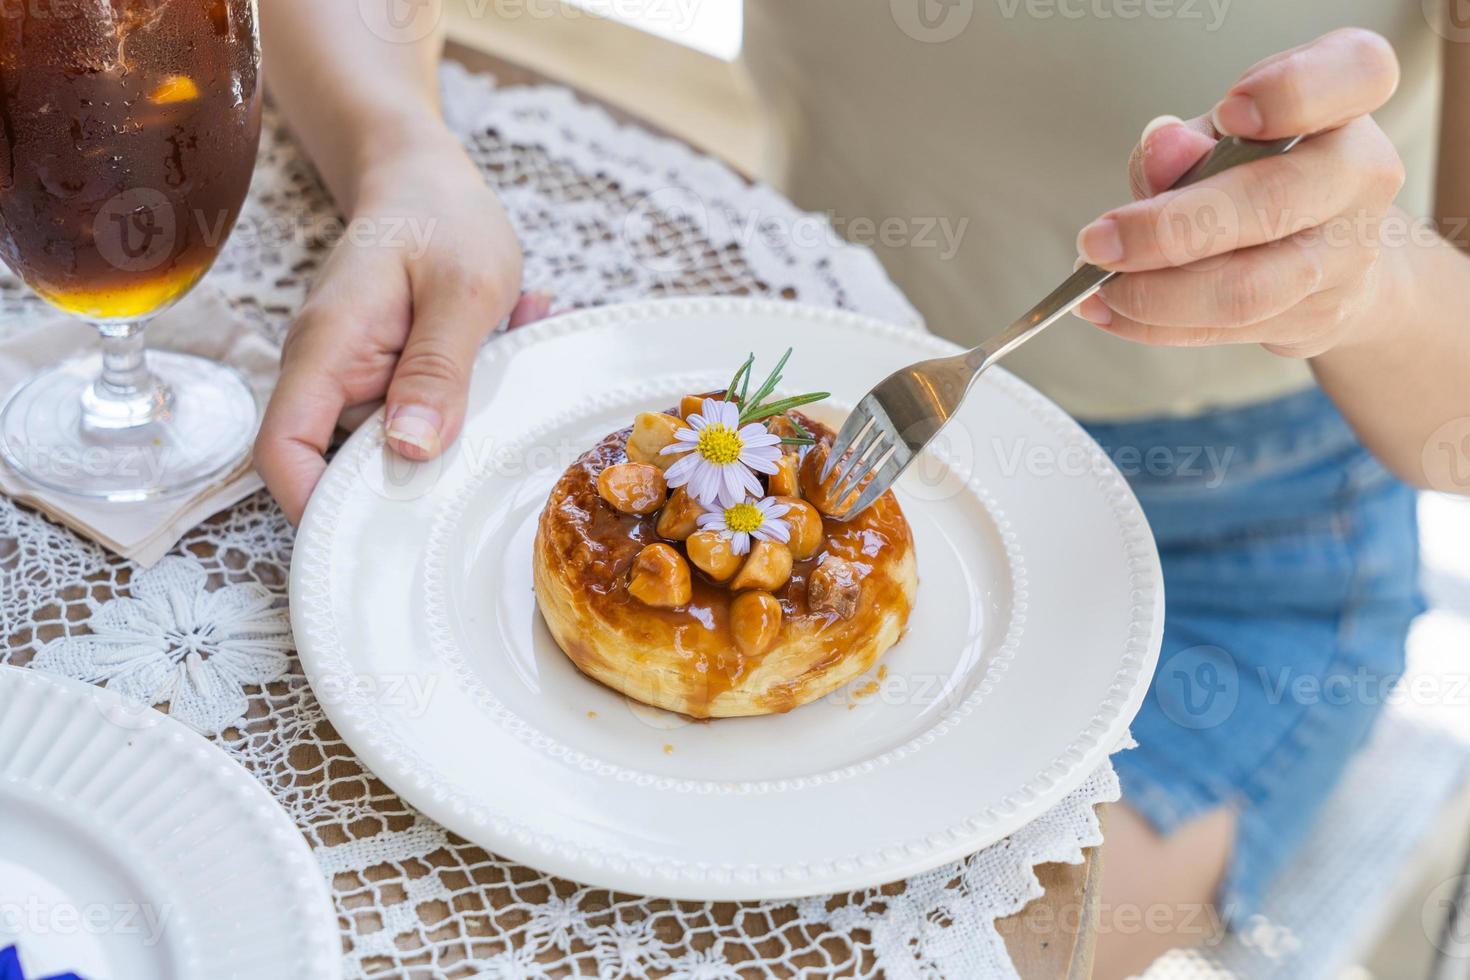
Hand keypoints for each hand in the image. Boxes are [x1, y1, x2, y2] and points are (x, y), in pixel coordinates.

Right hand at [255, 130, 548, 524]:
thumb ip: (439, 368)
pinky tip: (514, 325)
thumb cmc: (440, 216)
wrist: (423, 174)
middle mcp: (329, 371)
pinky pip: (428, 407)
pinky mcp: (389, 376)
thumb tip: (412, 449)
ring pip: (403, 437)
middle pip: (349, 463)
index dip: (314, 507)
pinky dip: (476, 384)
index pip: (283, 450)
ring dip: (468, 408)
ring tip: (513, 334)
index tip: (375, 538)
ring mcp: (357, 377)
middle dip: (432, 458)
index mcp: (328, 349)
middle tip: (501, 414)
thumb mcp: (463, 289)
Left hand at [1073, 28, 1407, 358]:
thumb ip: (1188, 142)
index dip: (1292, 92)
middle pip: (1273, 202)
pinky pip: (1227, 329)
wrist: (1328, 249)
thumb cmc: (1261, 169)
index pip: (1356, 74)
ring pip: (1247, 288)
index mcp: (1348, 98)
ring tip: (1097, 287)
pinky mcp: (1321, 315)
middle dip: (1168, 229)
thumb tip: (1162, 151)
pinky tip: (1109, 310)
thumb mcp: (1221, 135)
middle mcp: (1363, 173)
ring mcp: (1350, 252)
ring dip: (1155, 294)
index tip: (1230, 110)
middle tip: (1097, 241)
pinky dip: (1155, 324)